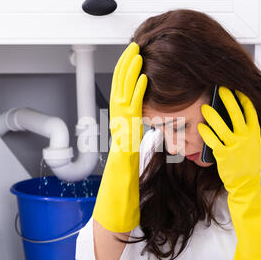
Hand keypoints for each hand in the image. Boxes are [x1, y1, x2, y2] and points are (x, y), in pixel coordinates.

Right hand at [92, 42, 147, 232]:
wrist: (114, 213)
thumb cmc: (124, 193)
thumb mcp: (134, 162)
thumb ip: (138, 145)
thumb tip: (146, 133)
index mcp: (122, 133)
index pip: (124, 98)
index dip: (128, 77)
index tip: (135, 60)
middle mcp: (118, 131)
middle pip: (120, 92)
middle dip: (126, 67)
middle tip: (134, 46)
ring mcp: (119, 136)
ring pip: (122, 98)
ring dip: (129, 74)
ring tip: (137, 54)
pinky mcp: (124, 143)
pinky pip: (130, 115)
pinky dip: (136, 95)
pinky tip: (142, 80)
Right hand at [109, 41, 147, 152]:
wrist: (123, 149)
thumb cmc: (127, 132)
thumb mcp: (125, 110)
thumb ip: (129, 97)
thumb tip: (136, 84)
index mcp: (115, 99)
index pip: (117, 74)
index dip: (123, 60)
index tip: (130, 49)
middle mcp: (116, 101)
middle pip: (120, 75)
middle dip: (127, 59)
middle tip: (135, 46)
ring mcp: (122, 108)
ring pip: (126, 84)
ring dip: (133, 69)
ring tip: (139, 57)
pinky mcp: (131, 116)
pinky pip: (135, 99)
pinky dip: (139, 87)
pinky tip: (144, 78)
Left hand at [197, 86, 260, 193]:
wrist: (246, 182)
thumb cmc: (247, 161)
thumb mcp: (253, 143)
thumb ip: (246, 129)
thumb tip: (233, 114)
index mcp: (254, 132)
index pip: (250, 110)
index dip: (243, 97)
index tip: (237, 88)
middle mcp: (246, 137)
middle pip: (236, 113)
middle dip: (228, 99)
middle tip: (220, 89)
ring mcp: (235, 146)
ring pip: (221, 126)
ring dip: (211, 114)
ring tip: (205, 108)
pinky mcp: (223, 154)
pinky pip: (212, 140)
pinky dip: (205, 132)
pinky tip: (201, 127)